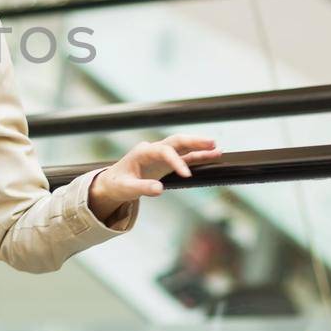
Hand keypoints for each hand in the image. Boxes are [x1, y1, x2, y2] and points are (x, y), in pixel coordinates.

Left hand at [88, 135, 220, 220]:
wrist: (113, 182)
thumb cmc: (118, 184)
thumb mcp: (126, 188)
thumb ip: (142, 188)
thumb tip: (159, 189)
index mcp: (142, 152)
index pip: (164, 151)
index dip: (177, 161)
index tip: (187, 175)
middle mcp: (153, 150)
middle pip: (176, 141)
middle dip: (193, 141)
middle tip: (211, 143)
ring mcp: (161, 155)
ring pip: (183, 147)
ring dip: (199, 147)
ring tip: (217, 148)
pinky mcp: (166, 163)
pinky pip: (185, 157)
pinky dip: (198, 156)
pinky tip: (213, 155)